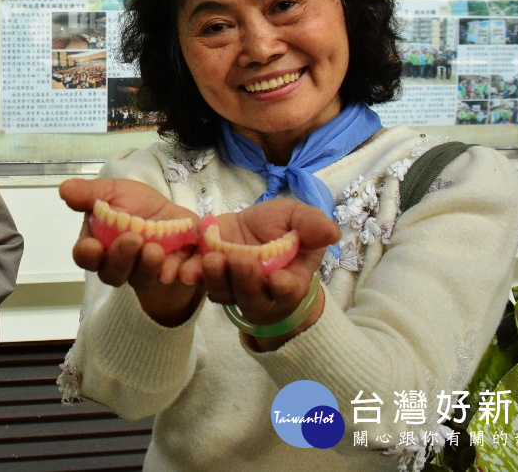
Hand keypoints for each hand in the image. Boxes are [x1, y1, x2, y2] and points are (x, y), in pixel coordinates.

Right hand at [59, 178, 201, 326]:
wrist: (171, 214)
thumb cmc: (135, 204)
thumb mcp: (112, 191)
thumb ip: (89, 193)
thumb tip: (64, 189)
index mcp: (98, 245)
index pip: (85, 257)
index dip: (88, 255)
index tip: (93, 247)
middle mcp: (118, 266)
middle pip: (112, 273)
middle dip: (121, 258)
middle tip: (133, 240)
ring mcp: (145, 273)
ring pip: (141, 279)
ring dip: (147, 267)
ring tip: (155, 251)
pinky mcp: (173, 273)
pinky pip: (176, 278)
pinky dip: (180, 273)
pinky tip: (184, 269)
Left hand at [197, 198, 338, 344]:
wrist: (252, 230)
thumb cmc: (282, 229)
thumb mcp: (298, 220)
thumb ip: (312, 225)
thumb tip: (332, 232)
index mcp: (290, 282)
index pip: (289, 292)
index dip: (285, 289)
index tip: (279, 280)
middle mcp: (260, 294)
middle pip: (252, 297)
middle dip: (245, 281)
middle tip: (239, 260)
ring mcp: (231, 289)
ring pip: (222, 293)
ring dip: (215, 278)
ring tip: (211, 259)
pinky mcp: (207, 277)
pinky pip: (198, 281)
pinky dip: (191, 274)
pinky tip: (185, 266)